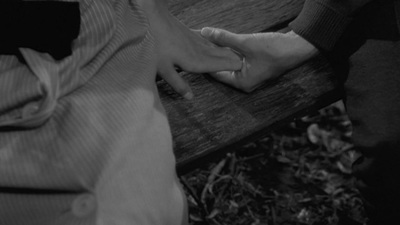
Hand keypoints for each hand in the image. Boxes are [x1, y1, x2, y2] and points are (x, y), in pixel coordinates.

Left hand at [139, 1, 241, 98]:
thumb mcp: (164, 70)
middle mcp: (199, 51)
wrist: (152, 18)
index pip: (218, 66)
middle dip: (232, 59)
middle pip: (220, 56)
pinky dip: (215, 43)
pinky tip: (216, 43)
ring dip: (226, 51)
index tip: (243, 67)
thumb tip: (191, 98)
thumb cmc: (155, 46)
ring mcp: (195, 41)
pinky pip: (207, 40)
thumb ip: (179, 84)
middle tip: (246, 62)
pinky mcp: (190, 33)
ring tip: (237, 54)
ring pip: (215, 48)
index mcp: (195, 62)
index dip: (230, 67)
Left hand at [200, 27, 318, 92]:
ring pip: (230, 65)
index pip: (215, 73)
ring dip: (221, 54)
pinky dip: (231, 53)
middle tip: (198, 47)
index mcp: (241, 82)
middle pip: (222, 69)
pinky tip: (223, 43)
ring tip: (208, 44)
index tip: (194, 51)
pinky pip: (238, 61)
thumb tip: (205, 32)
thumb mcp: (246, 43)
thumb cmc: (274, 50)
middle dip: (212, 57)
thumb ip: (224, 38)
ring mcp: (251, 75)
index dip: (205, 61)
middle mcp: (245, 82)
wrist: (297, 48)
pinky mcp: (255, 68)